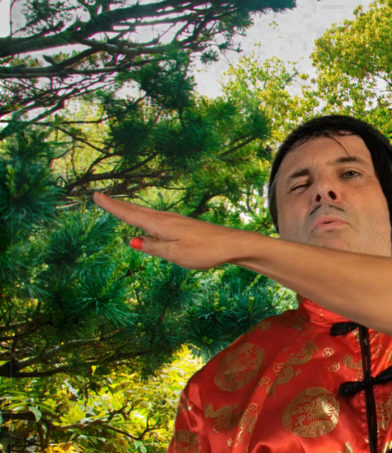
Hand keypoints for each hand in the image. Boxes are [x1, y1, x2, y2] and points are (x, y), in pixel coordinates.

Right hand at [92, 192, 251, 269]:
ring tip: (117, 206)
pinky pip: (157, 220)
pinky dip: (144, 217)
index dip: (112, 207)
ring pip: (147, 214)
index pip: (130, 215)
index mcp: (161, 225)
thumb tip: (131, 241)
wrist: (232, 244)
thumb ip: (153, 247)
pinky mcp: (183, 226)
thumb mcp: (175, 254)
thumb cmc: (205, 251)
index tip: (96, 196)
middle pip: (137, 211)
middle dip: (118, 205)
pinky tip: (146, 222)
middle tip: (100, 197)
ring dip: (130, 209)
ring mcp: (176, 221)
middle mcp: (166, 219)